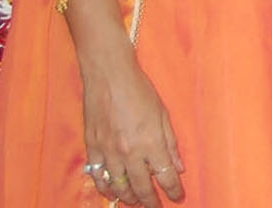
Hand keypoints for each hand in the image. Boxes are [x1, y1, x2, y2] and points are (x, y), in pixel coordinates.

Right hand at [80, 50, 184, 205]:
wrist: (109, 77)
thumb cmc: (140, 91)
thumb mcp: (163, 114)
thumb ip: (170, 143)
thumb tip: (179, 167)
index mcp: (151, 142)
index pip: (165, 176)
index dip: (173, 190)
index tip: (178, 197)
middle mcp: (129, 152)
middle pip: (142, 187)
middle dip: (151, 201)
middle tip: (158, 207)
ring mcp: (109, 152)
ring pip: (119, 187)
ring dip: (130, 198)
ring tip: (138, 202)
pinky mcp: (92, 149)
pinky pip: (98, 177)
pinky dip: (105, 189)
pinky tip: (113, 193)